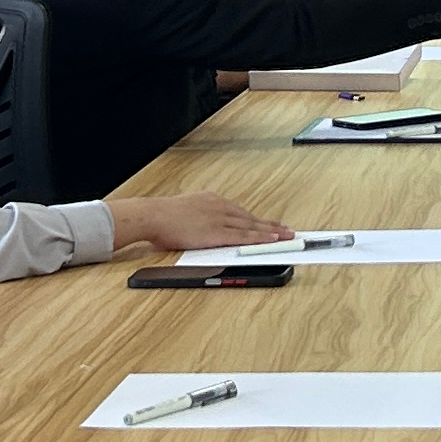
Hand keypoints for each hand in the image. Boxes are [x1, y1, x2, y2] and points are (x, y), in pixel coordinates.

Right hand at [111, 192, 292, 251]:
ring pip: (252, 227)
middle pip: (250, 217)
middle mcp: (220, 207)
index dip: (256, 219)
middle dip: (270, 225)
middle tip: (286, 229)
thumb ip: (197, 215)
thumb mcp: (184, 209)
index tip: (268, 223)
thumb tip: (200, 223)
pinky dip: (260, 239)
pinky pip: (244, 237)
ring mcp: (220, 220)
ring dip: (271, 232)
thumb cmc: (162, 217)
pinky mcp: (218, 233)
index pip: (240, 211)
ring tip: (286, 236)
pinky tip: (272, 241)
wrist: (153, 216)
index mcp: (212, 200)